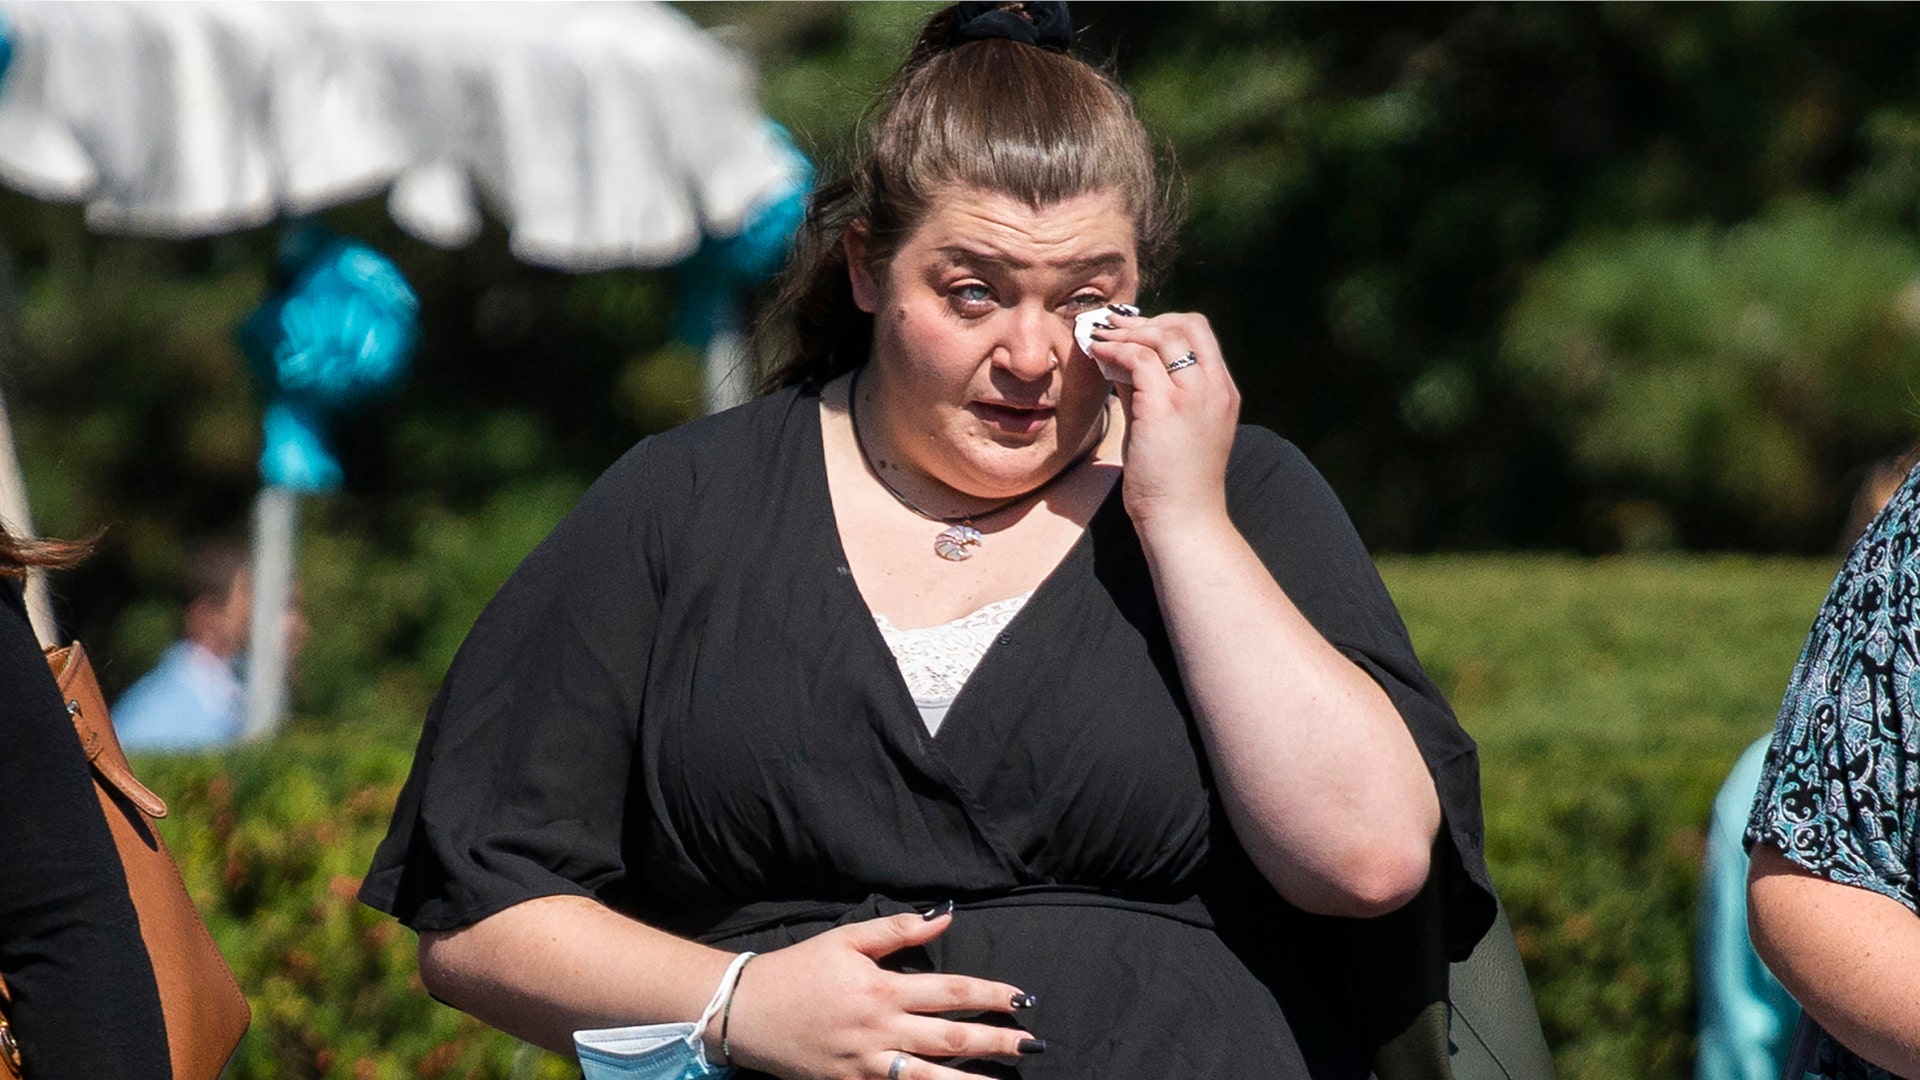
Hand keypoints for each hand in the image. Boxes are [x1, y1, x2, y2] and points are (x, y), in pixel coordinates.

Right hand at [718, 908, 1040, 1079]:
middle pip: (949, 1040)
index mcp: (881, 989)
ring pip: (928, 1078)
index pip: (949, 993)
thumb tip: (945, 915)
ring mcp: (865, 1065)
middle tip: (1032, 1044)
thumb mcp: (845, 940)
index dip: (989, 996)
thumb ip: (897, 930)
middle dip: (995, 1042)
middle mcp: (878, 1030)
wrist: (745, 1011)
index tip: (1021, 999)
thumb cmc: (798, 970)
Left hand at [1086, 310, 1239, 531]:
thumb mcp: (1165, 427)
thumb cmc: (1173, 483)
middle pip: (1189, 325)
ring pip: (1164, 336)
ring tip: (1099, 338)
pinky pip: (1139, 359)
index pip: (1200, 335)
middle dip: (1147, 321)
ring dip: (1126, 332)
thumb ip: (1149, 392)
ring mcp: (1194, 397)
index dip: (1165, 324)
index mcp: (1222, 392)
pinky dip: (1115, 350)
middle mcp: (1215, 389)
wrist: (1183, 521)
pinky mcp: (1167, 410)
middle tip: (1112, 328)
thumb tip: (1120, 363)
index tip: (1132, 332)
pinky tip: (1096, 354)